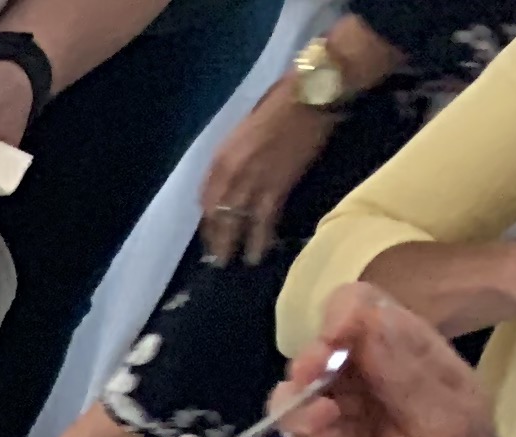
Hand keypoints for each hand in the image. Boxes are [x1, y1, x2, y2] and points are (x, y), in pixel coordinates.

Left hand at [195, 85, 339, 267]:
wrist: (310, 95)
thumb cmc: (280, 103)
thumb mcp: (244, 130)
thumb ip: (234, 156)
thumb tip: (230, 180)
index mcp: (221, 156)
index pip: (205, 196)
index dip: (207, 216)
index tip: (209, 230)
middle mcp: (230, 172)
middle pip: (216, 213)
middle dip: (215, 237)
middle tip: (216, 257)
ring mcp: (252, 181)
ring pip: (235, 221)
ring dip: (231, 244)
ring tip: (230, 262)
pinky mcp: (277, 186)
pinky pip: (263, 220)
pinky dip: (259, 239)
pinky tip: (255, 255)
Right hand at [279, 282, 509, 436]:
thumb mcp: (453, 418)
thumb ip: (411, 369)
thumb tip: (368, 316)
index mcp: (405, 358)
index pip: (370, 313)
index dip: (352, 310)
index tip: (346, 325)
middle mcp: (362, 382)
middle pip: (326, 343)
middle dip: (321, 345)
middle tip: (323, 359)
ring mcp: (331, 420)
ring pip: (298, 384)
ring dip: (300, 381)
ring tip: (312, 391)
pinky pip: (290, 432)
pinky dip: (296, 422)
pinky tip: (317, 427)